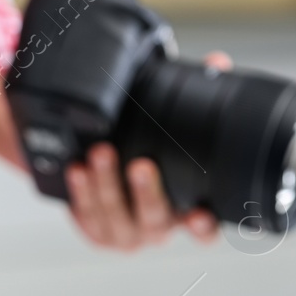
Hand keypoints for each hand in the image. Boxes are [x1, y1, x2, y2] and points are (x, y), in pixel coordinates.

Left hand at [65, 51, 232, 251]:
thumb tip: (217, 63)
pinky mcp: (98, 231)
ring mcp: (127, 233)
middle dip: (147, 194)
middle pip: (156, 220)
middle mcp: (159, 227)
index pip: (204, 230)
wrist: (109, 173)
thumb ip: (197, 100)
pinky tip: (77, 171)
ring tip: (100, 154)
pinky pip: (88, 216)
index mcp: (186, 211)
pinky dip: (82, 192)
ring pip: (117, 217)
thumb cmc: (152, 152)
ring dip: (107, 186)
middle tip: (141, 166)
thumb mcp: (174, 128)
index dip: (204, 228)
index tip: (199, 214)